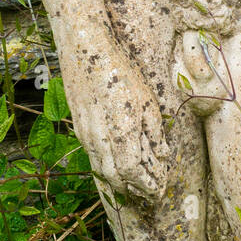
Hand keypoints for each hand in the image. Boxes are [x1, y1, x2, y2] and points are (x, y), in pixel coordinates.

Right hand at [68, 51, 169, 202]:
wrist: (84, 47)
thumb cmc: (120, 70)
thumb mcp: (147, 100)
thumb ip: (154, 133)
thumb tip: (161, 157)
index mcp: (120, 131)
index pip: (133, 173)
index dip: (147, 185)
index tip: (159, 189)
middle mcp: (98, 138)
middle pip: (114, 178)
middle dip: (133, 190)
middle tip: (149, 193)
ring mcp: (85, 134)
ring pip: (100, 170)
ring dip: (118, 182)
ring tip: (134, 185)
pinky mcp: (78, 127)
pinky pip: (92, 157)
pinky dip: (106, 168)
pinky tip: (116, 164)